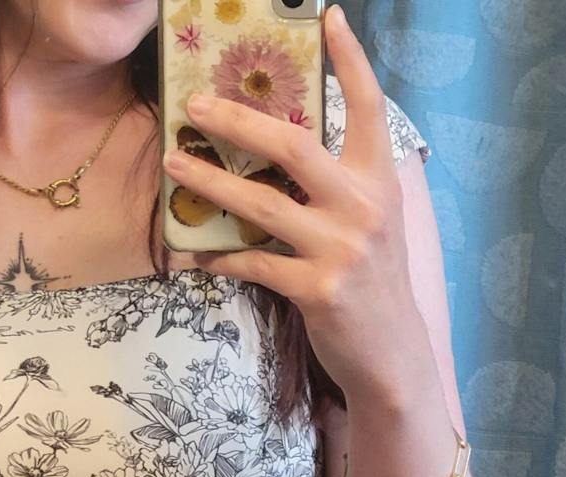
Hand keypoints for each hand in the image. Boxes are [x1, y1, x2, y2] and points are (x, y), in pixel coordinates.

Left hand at [162, 4, 423, 398]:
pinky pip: (253, 263)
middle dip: (239, 121)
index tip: (328, 16)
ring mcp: (339, 249)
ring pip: (261, 204)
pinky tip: (194, 252)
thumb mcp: (371, 225)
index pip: (368, 106)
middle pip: (293, 147)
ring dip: (210, 184)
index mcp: (379, 180)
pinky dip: (219, 257)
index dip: (350, 60)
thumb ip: (338, 187)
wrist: (392, 355)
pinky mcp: (316, 289)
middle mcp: (362, 207)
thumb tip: (280, 154)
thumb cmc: (373, 285)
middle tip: (197, 105)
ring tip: (174, 166)